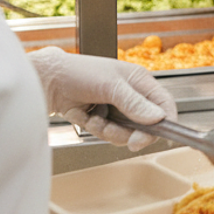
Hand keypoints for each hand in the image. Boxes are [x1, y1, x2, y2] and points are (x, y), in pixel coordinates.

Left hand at [29, 47, 176, 149]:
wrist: (48, 82)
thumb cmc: (79, 72)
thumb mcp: (111, 86)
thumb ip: (134, 103)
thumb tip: (158, 117)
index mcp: (140, 82)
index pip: (164, 103)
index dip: (166, 120)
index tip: (159, 135)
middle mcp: (132, 96)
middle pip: (146, 124)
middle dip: (132, 132)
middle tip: (129, 140)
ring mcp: (117, 109)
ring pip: (126, 133)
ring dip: (110, 131)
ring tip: (97, 120)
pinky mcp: (103, 119)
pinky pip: (109, 135)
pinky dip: (97, 130)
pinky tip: (87, 118)